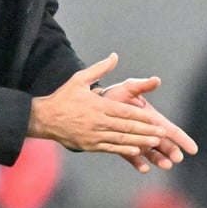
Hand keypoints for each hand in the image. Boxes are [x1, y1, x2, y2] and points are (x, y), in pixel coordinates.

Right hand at [28, 54, 167, 161]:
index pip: (124, 112)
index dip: (142, 117)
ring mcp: (93, 135)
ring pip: (121, 140)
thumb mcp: (79, 79)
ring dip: (139, 142)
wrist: (44, 118)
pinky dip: (124, 150)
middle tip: (162, 133)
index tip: (156, 119)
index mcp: (97, 105)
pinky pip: (110, 148)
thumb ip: (100, 69)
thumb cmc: (63, 97)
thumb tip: (115, 56)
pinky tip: (137, 151)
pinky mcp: (89, 145)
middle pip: (126, 127)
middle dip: (146, 131)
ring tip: (155, 143)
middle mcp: (97, 121)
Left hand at [99, 76, 197, 172]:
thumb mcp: (129, 89)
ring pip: (152, 154)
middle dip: (172, 151)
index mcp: (152, 119)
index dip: (183, 139)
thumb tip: (156, 80)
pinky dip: (139, 163)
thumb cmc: (115, 95)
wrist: (96, 106)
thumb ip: (142, 86)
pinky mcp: (124, 148)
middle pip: (164, 145)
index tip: (193, 149)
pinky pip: (133, 158)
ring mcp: (137, 142)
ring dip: (159, 159)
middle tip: (177, 158)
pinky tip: (144, 168)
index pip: (171, 130)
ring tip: (165, 165)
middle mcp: (147, 132)